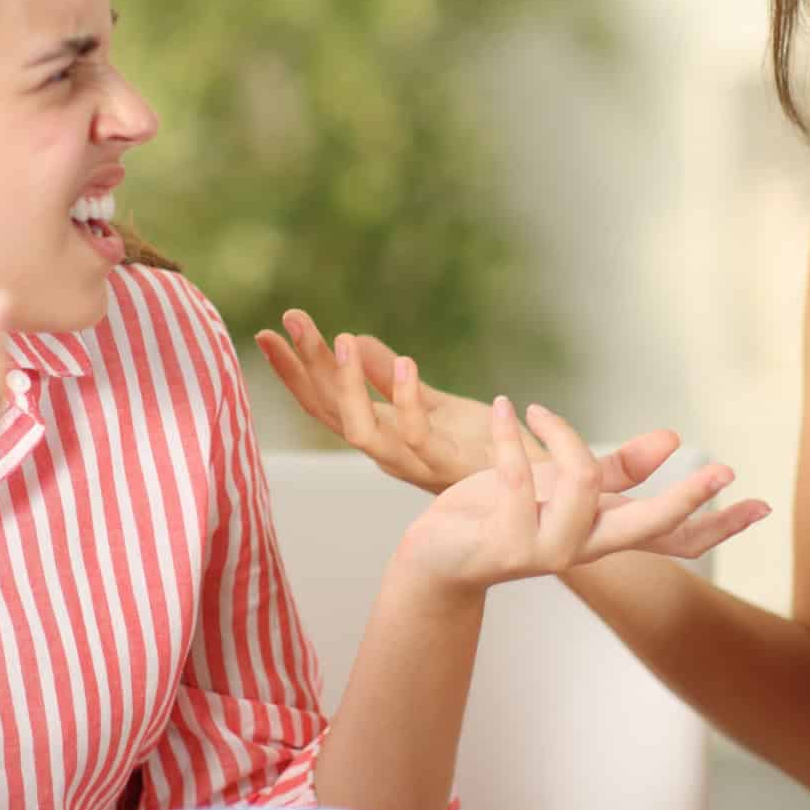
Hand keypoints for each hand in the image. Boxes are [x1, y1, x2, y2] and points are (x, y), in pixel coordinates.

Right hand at [256, 309, 540, 493]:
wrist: (540, 488)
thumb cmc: (487, 446)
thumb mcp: (433, 402)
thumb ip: (392, 378)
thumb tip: (352, 339)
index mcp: (381, 434)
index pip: (324, 401)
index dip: (296, 370)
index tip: (269, 332)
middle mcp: (388, 453)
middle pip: (330, 412)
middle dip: (304, 369)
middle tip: (286, 322)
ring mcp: (415, 463)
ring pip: (362, 431)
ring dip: (347, 386)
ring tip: (339, 339)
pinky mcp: (449, 467)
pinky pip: (418, 437)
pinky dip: (407, 401)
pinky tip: (407, 362)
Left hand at [395, 396, 768, 594]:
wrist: (439, 555)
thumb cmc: (504, 514)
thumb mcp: (562, 484)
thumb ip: (617, 469)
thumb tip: (676, 440)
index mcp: (604, 535)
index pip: (676, 538)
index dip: (720, 524)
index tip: (763, 505)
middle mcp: (584, 549)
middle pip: (650, 528)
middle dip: (686, 498)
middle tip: (720, 469)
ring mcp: (546, 551)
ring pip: (581, 484)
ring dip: (558, 432)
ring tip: (530, 409)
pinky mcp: (503, 544)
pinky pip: (517, 476)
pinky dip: (509, 435)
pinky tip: (504, 409)